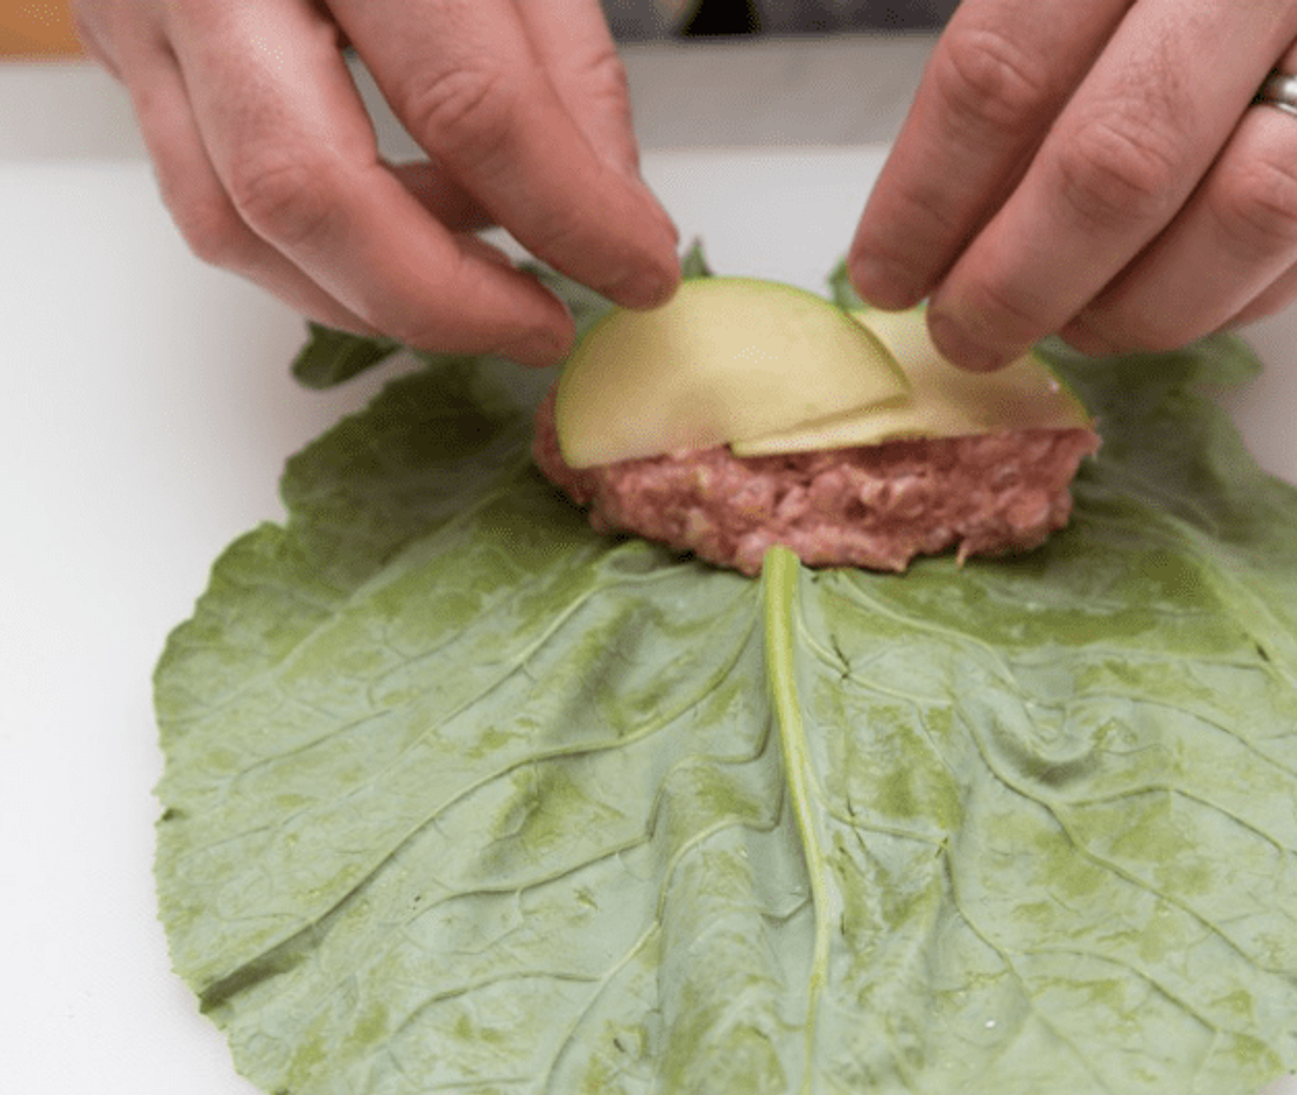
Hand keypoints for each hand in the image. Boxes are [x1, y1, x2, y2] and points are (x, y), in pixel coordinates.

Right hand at [72, 0, 680, 364]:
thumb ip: (565, 62)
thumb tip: (608, 213)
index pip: (468, 99)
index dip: (570, 213)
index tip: (639, 271)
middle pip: (313, 191)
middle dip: (450, 301)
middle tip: (544, 328)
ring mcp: (144, 12)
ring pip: (243, 224)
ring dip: (383, 295)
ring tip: (486, 280)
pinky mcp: (124, 53)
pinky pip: (213, 205)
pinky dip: (324, 257)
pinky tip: (408, 234)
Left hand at [847, 0, 1296, 369]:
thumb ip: (1013, 65)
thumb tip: (928, 227)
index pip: (1002, 75)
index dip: (926, 198)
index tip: (885, 272)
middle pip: (1117, 164)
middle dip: (1017, 283)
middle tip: (963, 332)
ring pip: (1248, 215)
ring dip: (1132, 309)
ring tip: (1067, 326)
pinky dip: (1233, 297)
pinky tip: (1161, 301)